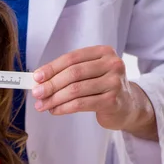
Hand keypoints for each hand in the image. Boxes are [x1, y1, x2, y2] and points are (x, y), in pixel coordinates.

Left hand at [32, 45, 156, 138]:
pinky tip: (54, 110)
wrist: (127, 105)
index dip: (51, 68)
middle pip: (73, 73)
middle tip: (36, 94)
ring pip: (75, 90)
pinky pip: (80, 104)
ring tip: (41, 105)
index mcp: (103, 52)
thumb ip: (67, 73)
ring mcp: (114, 82)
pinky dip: (63, 108)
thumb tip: (39, 80)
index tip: (36, 78)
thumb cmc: (101, 87)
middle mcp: (112, 64)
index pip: (72, 58)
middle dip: (51, 84)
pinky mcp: (112, 101)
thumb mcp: (88, 73)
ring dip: (54, 99)